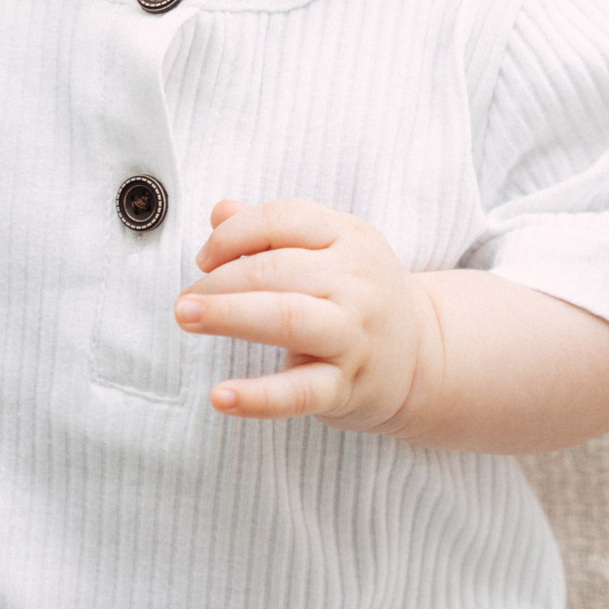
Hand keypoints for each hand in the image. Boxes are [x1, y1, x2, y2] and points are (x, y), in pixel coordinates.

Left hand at [174, 198, 439, 435]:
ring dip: (230, 316)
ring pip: (287, 318)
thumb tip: (220, 211)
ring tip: (187, 317)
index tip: (204, 258)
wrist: (424, 357)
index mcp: (350, 238)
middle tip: (184, 300)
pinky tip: (221, 397)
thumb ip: (272, 230)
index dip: (234, 234)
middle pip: (278, 270)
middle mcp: (357, 282)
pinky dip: (257, 396)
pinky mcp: (347, 386)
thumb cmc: (357, 296)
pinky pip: (298, 392)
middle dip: (221, 280)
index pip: (284, 219)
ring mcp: (354, 335)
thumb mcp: (329, 250)